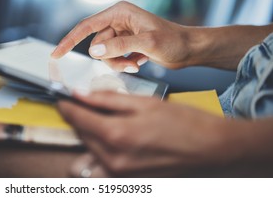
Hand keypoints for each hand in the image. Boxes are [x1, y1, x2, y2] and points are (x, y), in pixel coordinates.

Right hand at [51, 1, 191, 71]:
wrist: (189, 49)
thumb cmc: (173, 41)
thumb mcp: (147, 43)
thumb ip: (119, 46)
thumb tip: (94, 50)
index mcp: (119, 13)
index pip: (87, 26)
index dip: (70, 40)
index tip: (56, 54)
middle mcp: (117, 21)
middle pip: (96, 45)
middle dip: (110, 58)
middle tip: (129, 63)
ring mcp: (121, 33)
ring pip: (104, 54)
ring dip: (118, 63)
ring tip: (136, 64)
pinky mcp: (125, 44)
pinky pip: (113, 58)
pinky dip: (124, 64)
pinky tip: (140, 62)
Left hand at [58, 91, 230, 176]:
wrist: (211, 148)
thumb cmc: (182, 122)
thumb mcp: (143, 102)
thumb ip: (107, 99)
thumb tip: (80, 93)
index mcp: (116, 135)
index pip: (76, 118)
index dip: (66, 105)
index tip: (63, 97)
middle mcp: (113, 159)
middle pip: (80, 135)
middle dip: (79, 118)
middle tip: (88, 104)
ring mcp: (119, 174)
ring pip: (87, 151)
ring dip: (87, 136)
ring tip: (101, 123)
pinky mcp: (127, 180)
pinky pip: (100, 167)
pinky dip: (98, 152)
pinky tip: (113, 140)